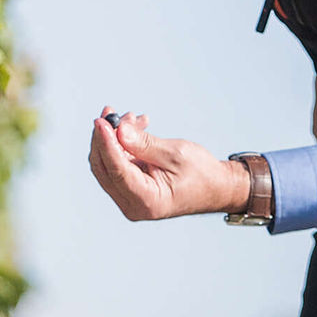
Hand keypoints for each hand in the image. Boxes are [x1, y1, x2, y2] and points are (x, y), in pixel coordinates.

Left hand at [88, 108, 249, 221]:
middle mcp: (133, 205)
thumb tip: (118, 130)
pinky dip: (121, 145)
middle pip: (104, 168)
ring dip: (113, 138)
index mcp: (147, 200)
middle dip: (104, 138)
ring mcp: (129, 199)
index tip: (100, 121)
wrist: (215, 187)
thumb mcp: (175, 154)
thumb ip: (144, 144)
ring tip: (132, 117)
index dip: (105, 144)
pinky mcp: (130, 189)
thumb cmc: (202, 173)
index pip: (116, 170)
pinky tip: (134, 127)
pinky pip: (117, 164)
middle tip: (109, 112)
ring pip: (107, 164)